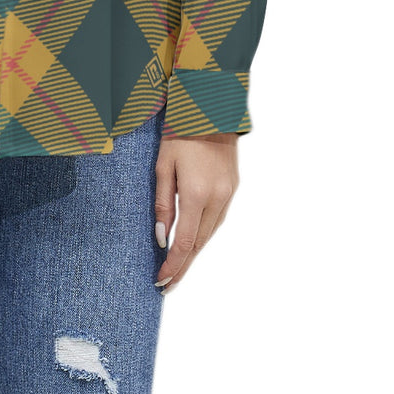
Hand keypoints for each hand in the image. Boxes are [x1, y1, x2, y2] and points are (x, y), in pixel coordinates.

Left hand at [153, 133, 239, 293]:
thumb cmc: (180, 133)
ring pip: (210, 233)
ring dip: (194, 252)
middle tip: (167, 284)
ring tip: (178, 268)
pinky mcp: (233, 187)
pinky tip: (193, 241)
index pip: (184, 241)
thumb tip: (161, 237)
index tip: (161, 280)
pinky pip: (217, 219)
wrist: (211, 109)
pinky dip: (204, 234)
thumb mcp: (163, 166)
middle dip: (183, 266)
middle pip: (199, 243)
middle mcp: (217, 198)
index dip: (173, 264)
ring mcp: (228, 194)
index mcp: (197, 194)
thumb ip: (162, 203)